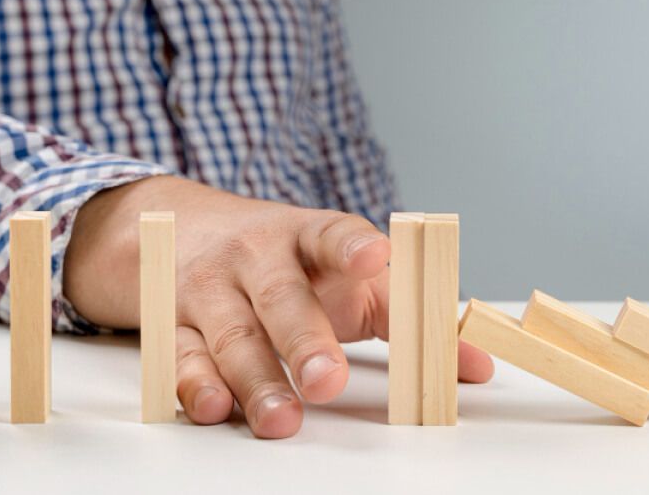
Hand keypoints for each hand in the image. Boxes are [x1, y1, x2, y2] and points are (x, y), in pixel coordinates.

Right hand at [63, 175, 493, 437]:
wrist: (181, 228)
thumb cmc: (289, 262)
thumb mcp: (350, 276)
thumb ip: (408, 318)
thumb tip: (476, 368)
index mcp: (309, 237)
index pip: (333, 234)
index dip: (353, 245)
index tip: (377, 255)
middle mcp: (257, 258)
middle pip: (281, 296)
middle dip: (305, 340)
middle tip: (327, 382)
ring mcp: (212, 289)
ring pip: (233, 335)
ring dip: (257, 380)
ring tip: (283, 420)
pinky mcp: (173, 324)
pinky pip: (181, 358)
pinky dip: (194, 386)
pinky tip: (215, 409)